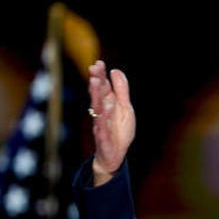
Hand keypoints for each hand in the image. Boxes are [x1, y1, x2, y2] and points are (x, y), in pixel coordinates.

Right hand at [88, 60, 134, 185]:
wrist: (115, 155)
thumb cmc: (119, 131)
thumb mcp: (125, 108)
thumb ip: (121, 90)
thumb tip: (115, 70)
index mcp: (108, 104)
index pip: (103, 87)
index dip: (101, 75)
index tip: (98, 63)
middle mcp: (102, 112)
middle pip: (98, 95)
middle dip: (96, 81)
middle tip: (93, 68)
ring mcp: (101, 124)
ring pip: (97, 108)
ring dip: (96, 95)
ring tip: (96, 82)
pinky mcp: (103, 138)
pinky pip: (102, 127)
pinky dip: (104, 119)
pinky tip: (106, 108)